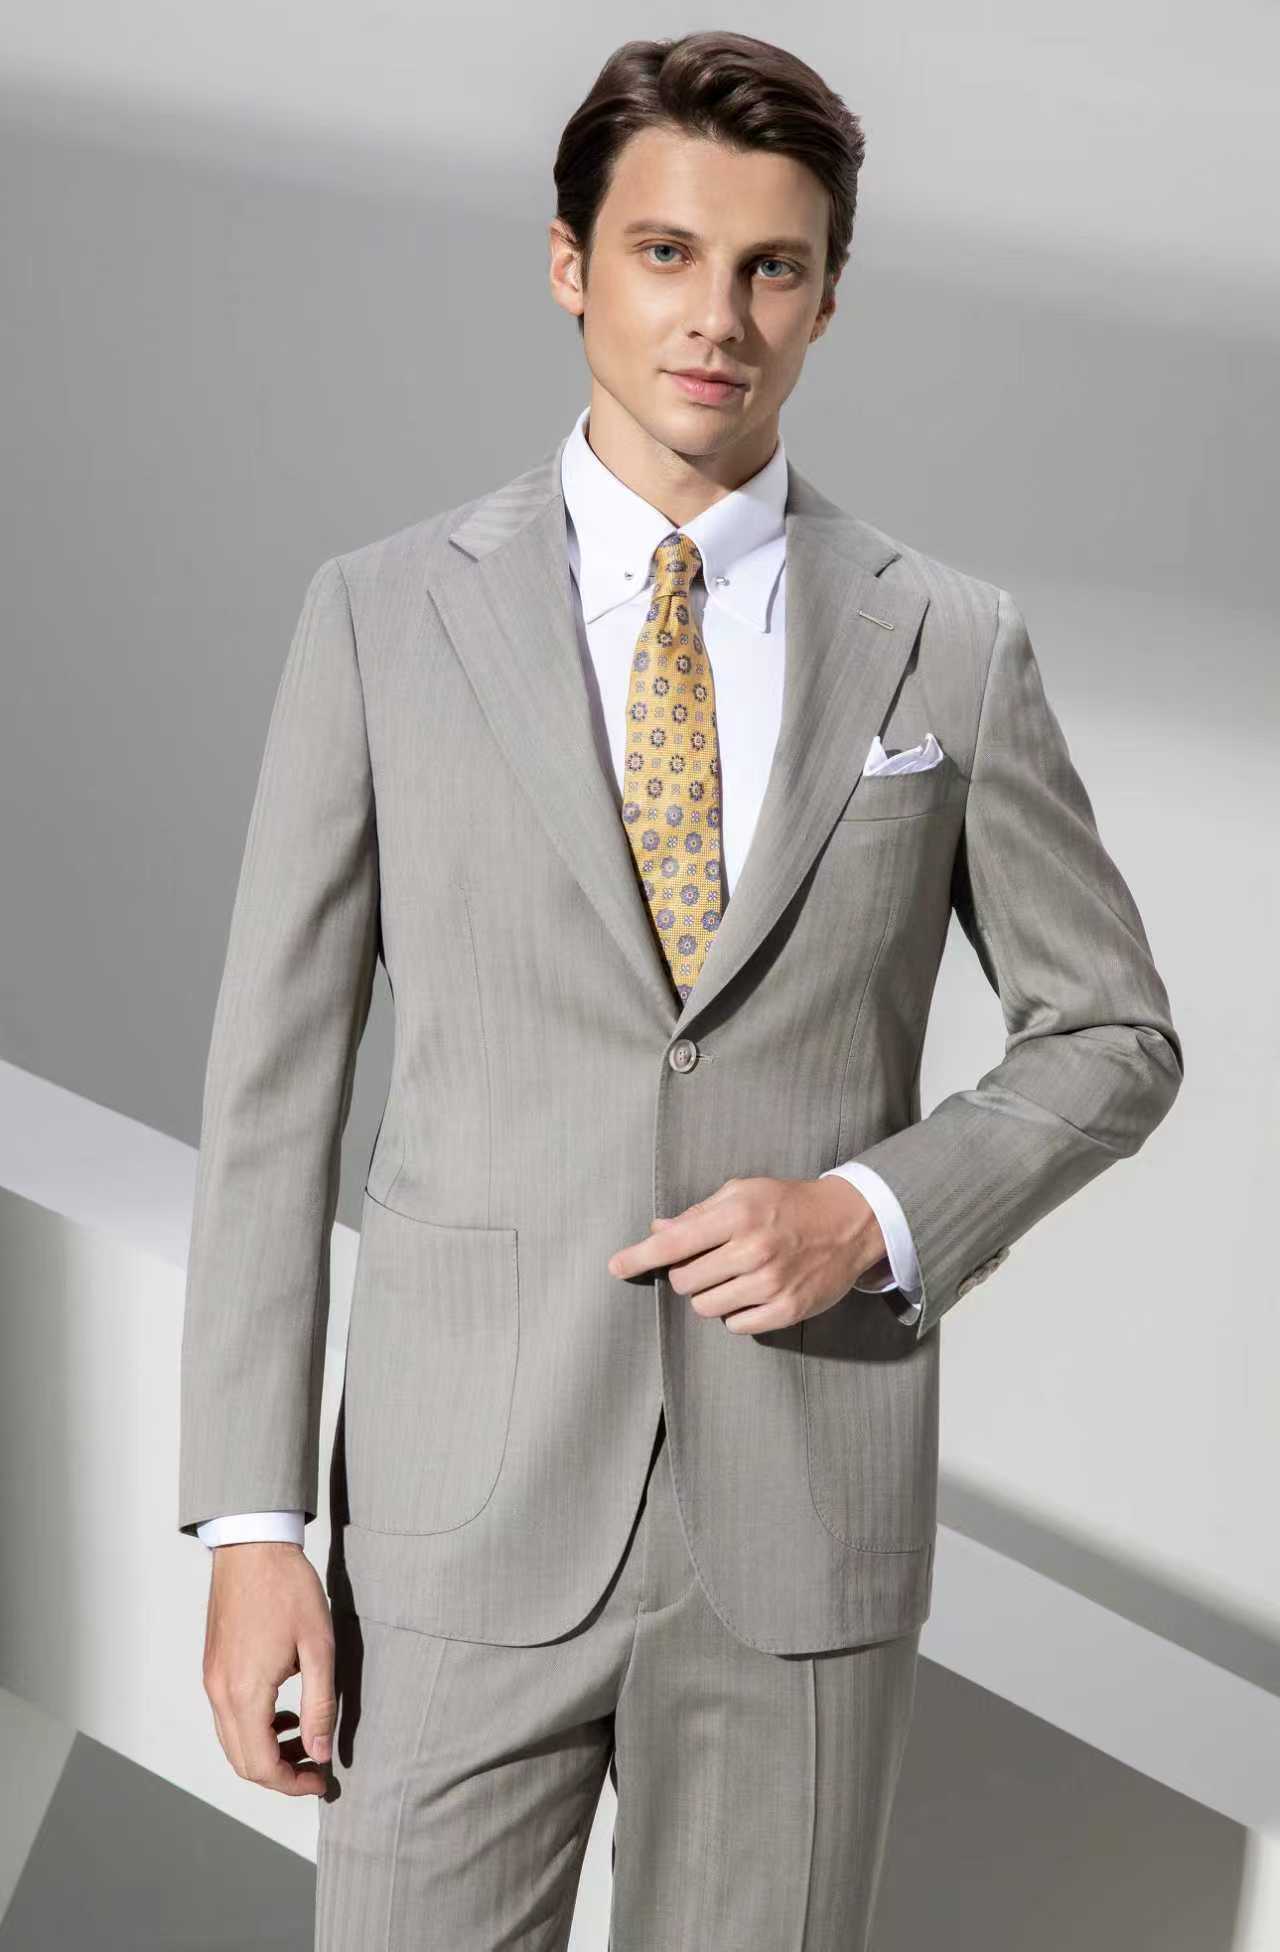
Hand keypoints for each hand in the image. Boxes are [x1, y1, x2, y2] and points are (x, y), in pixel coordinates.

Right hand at [202, 1542, 335, 1795]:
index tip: (322, 1780)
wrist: (253, 1546)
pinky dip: (252, 1728)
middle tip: (315, 1767)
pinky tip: (281, 1713)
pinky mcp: (212, 1668)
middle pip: (242, 1762)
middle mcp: (220, 1693)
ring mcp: (212, 1680)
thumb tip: (320, 1752)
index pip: (261, 1765)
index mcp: (245, 1692)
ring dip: (265, 1752)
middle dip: (279, 1774)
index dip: (293, 1783)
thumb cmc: (288, 1588)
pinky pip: (227, 1717)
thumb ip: (320, 1705)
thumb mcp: (318, 1646)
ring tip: (303, 1739)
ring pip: (232, 1742)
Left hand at [607, 1175, 887, 1333]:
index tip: (616, 1267)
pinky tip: (753, 1292)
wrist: (847, 1223)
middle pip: (684, 1281)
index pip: (674, 1242)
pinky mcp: (787, 1310)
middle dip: (687, 1274)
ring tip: (734, 1275)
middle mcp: (752, 1250)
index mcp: (737, 1215)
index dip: (639, 1257)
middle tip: (710, 1261)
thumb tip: (657, 1232)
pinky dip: (736, 1312)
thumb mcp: (743, 1192)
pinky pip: (735, 1325)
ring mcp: (771, 1283)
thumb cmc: (787, 1204)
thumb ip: (698, 1214)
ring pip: (706, 1307)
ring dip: (710, 1294)